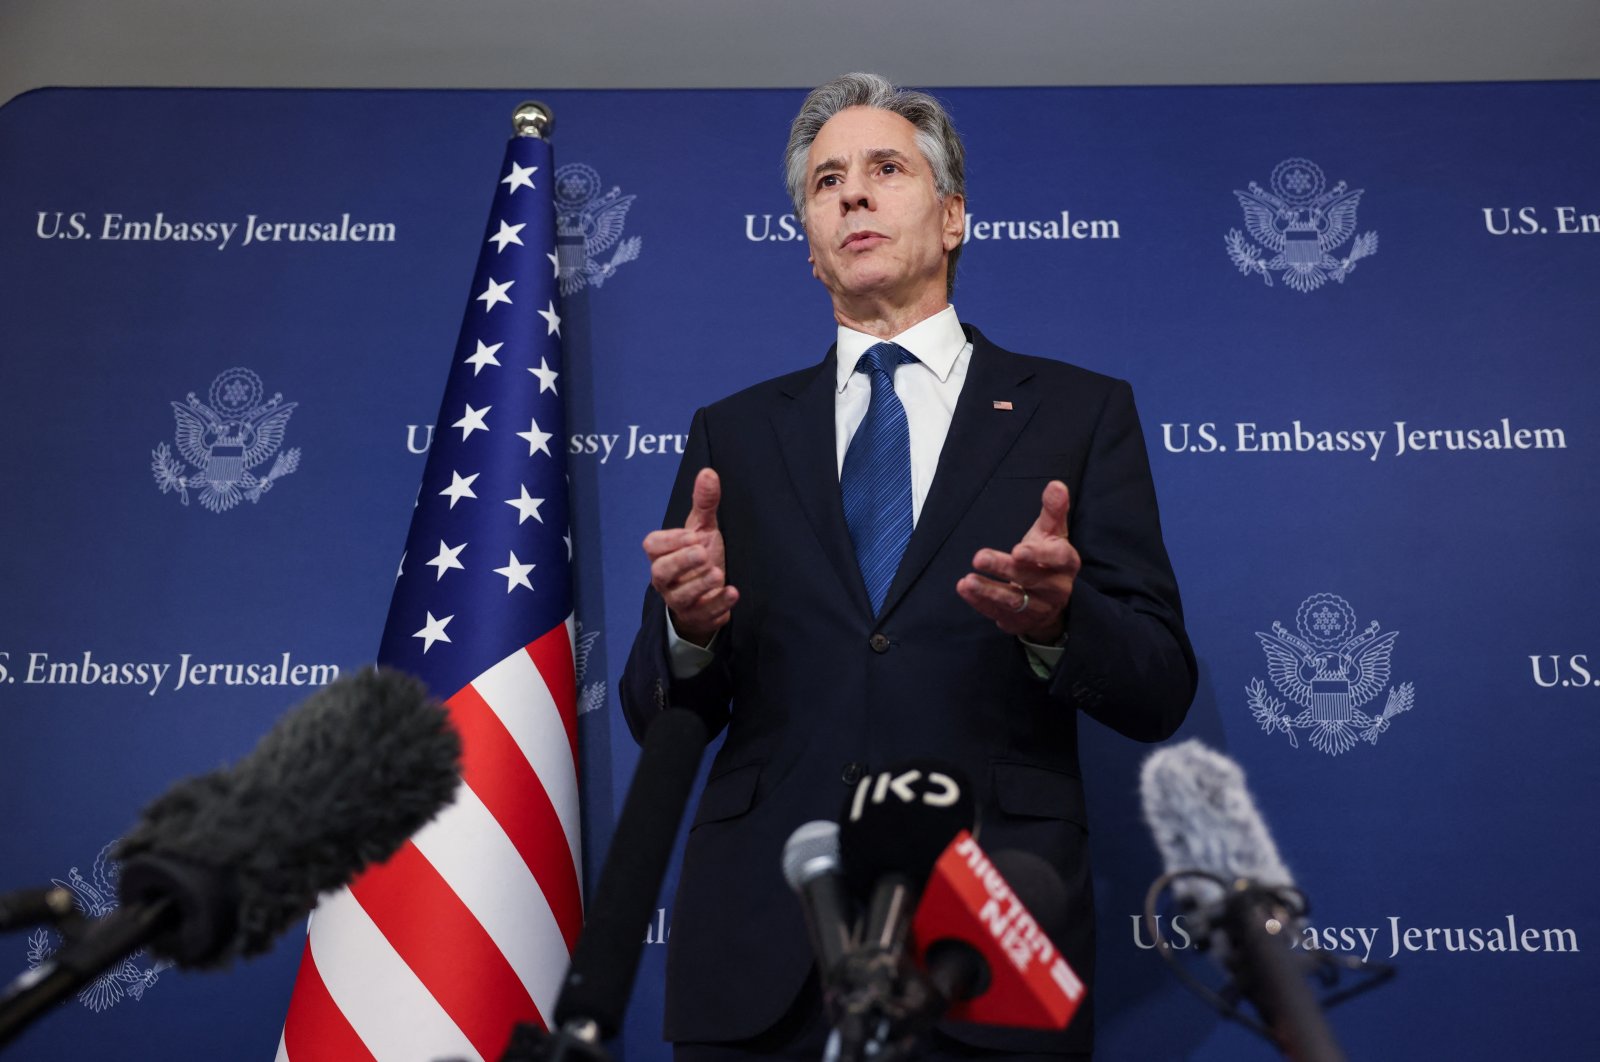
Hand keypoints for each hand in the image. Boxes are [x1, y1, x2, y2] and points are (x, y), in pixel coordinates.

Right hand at [643, 468, 737, 645]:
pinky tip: (732, 592)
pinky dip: (718, 605)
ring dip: (699, 584)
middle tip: (702, 553)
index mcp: (662, 555)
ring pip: (680, 596)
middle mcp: (665, 579)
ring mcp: (679, 600)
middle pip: (660, 572)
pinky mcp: (697, 617)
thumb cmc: (699, 558)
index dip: (670, 540)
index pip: (653, 546)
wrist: (705, 597)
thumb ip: (704, 504)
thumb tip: (708, 473)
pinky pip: (703, 614)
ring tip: (718, 573)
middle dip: (681, 562)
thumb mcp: (703, 530)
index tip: (693, 535)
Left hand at [956, 480, 1078, 641]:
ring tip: (968, 580)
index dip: (1039, 555)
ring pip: (1014, 601)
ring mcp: (1039, 608)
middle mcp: (1057, 588)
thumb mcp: (1052, 533)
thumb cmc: (1047, 557)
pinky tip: (965, 589)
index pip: (1058, 558)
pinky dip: (980, 602)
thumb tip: (1055, 485)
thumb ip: (1053, 510)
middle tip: (979, 557)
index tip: (1018, 550)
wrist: (1049, 600)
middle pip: (1030, 578)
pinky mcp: (1020, 622)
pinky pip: (998, 613)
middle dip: (1004, 568)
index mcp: (1066, 563)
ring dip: (989, 590)